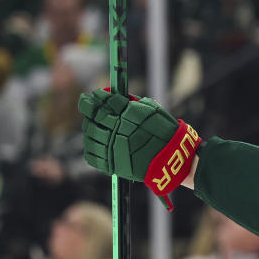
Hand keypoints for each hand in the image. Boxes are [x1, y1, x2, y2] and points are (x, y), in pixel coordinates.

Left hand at [78, 89, 202, 208]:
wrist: (172, 160)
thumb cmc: (165, 132)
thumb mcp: (152, 110)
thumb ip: (131, 102)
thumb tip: (112, 95)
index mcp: (129, 115)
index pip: (106, 102)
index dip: (97, 97)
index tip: (93, 94)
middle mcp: (118, 131)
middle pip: (94, 117)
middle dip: (89, 109)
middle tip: (87, 105)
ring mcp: (112, 148)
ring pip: (90, 135)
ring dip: (89, 127)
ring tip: (92, 123)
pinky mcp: (111, 164)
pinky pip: (91, 154)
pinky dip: (90, 146)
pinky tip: (94, 141)